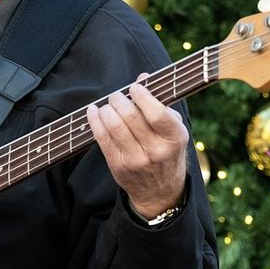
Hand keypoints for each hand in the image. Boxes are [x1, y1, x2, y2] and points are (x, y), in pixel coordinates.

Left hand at [86, 73, 188, 220]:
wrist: (159, 191)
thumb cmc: (167, 150)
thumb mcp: (173, 129)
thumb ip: (160, 103)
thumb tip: (143, 77)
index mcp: (175, 138)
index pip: (156, 113)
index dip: (142, 96)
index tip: (135, 87)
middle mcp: (156, 150)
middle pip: (131, 116)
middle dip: (119, 100)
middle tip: (117, 96)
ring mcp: (136, 159)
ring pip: (114, 125)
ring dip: (106, 109)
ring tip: (108, 104)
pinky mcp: (118, 165)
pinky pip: (102, 138)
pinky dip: (95, 120)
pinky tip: (94, 111)